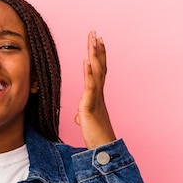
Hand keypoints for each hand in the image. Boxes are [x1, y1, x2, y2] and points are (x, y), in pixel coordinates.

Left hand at [75, 31, 115, 148]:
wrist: (102, 149)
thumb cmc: (96, 136)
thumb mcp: (87, 123)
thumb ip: (84, 116)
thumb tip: (80, 117)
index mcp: (97, 96)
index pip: (98, 72)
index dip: (98, 56)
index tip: (97, 42)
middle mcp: (98, 94)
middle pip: (99, 67)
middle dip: (97, 49)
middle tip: (95, 33)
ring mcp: (95, 99)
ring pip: (96, 72)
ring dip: (95, 55)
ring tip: (93, 40)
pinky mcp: (89, 106)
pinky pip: (90, 87)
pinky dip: (89, 73)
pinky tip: (87, 60)